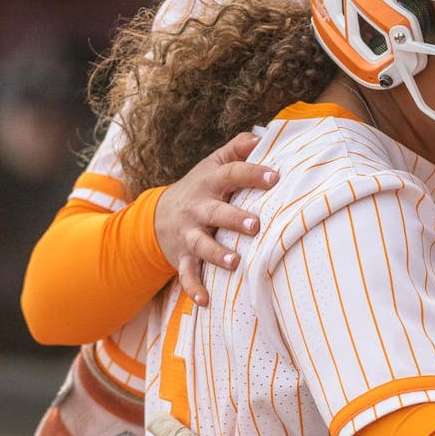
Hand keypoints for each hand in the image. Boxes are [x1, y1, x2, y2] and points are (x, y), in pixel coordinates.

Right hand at [153, 131, 275, 305]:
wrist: (158, 215)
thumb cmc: (201, 186)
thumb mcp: (214, 163)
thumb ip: (239, 147)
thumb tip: (265, 135)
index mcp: (210, 183)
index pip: (233, 174)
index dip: (253, 174)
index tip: (275, 177)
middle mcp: (198, 208)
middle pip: (215, 212)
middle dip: (234, 219)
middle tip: (255, 225)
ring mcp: (189, 234)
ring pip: (201, 245)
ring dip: (217, 254)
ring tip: (236, 262)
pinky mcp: (182, 257)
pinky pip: (186, 274)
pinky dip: (194, 288)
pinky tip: (206, 301)